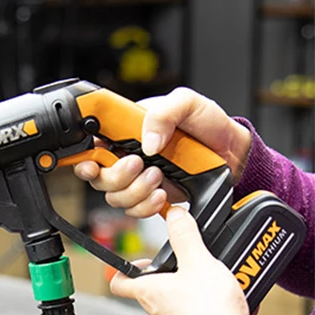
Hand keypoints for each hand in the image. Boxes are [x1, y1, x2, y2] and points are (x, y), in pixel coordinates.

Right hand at [74, 87, 252, 217]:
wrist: (230, 154)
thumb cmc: (207, 125)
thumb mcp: (188, 103)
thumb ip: (164, 113)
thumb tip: (146, 142)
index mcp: (125, 131)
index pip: (91, 143)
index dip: (84, 155)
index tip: (92, 161)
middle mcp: (125, 155)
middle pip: (97, 176)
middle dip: (115, 176)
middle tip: (139, 165)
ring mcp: (135, 179)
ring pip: (114, 196)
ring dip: (135, 191)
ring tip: (159, 177)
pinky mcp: (148, 196)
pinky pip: (133, 210)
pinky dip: (146, 206)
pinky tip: (162, 194)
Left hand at [109, 206, 250, 314]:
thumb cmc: (208, 310)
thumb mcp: (198, 261)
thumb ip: (186, 236)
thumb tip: (174, 216)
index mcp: (148, 292)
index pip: (119, 282)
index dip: (122, 269)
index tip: (136, 259)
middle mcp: (156, 310)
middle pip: (149, 288)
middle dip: (164, 272)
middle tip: (180, 261)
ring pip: (172, 299)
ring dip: (185, 285)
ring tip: (205, 274)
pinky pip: (193, 311)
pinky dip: (202, 300)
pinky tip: (221, 293)